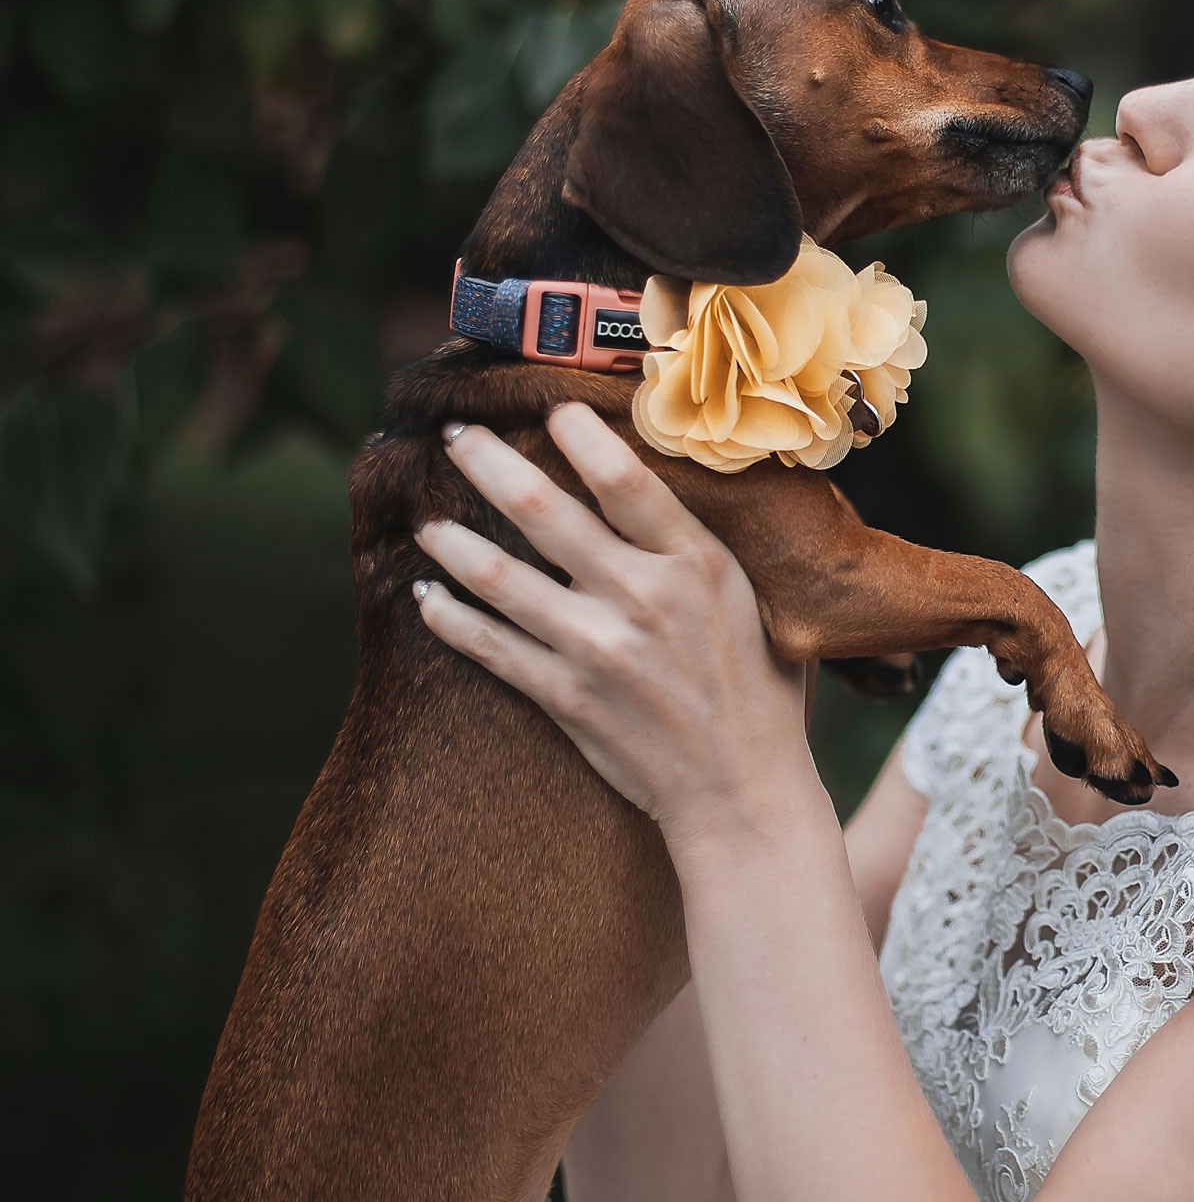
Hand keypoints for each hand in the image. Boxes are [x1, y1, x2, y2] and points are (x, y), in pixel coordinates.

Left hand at [412, 405, 816, 849]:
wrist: (741, 791)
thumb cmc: (758, 692)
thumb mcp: (753, 601)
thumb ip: (704, 547)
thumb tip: (671, 483)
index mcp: (696, 564)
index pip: (625, 479)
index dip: (578, 434)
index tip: (549, 409)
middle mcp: (641, 597)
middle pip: (545, 512)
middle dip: (489, 465)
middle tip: (456, 437)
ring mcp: (596, 648)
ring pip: (499, 577)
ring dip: (452, 542)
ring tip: (426, 522)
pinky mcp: (564, 695)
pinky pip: (489, 646)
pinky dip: (450, 618)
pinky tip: (428, 597)